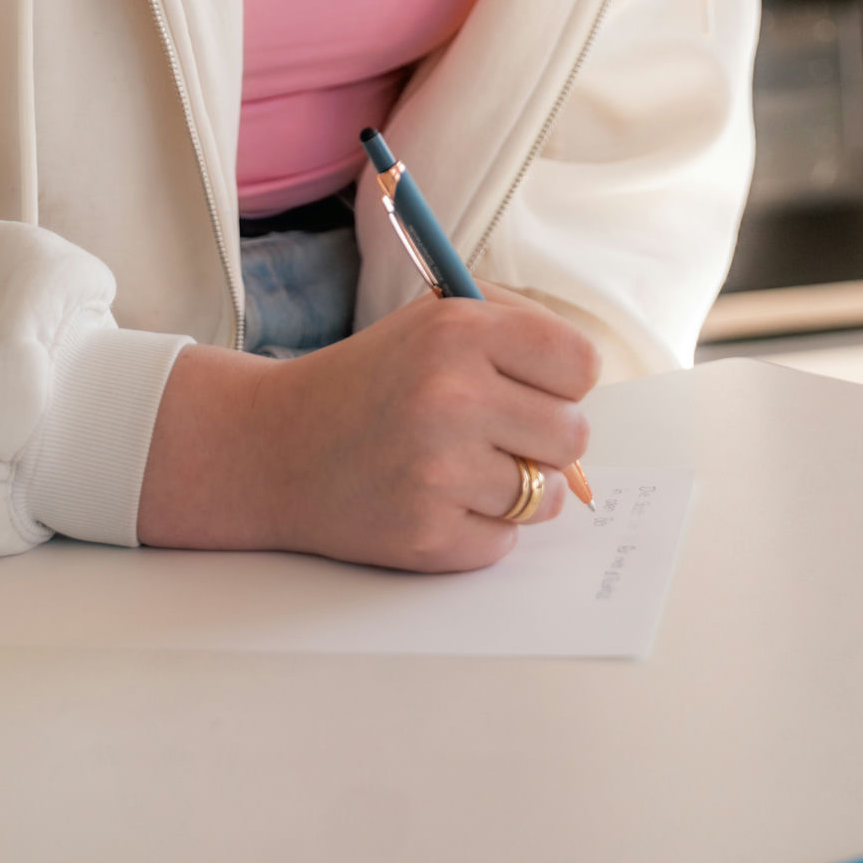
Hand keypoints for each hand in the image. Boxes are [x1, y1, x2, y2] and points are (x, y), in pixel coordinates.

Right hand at [136, 295, 598, 572]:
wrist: (276, 446)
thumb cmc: (371, 379)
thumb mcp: (433, 320)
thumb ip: (516, 334)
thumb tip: (586, 385)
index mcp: (456, 330)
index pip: (579, 364)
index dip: (562, 380)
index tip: (534, 386)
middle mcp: (450, 395)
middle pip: (573, 434)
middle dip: (542, 437)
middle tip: (494, 432)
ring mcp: (438, 471)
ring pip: (548, 495)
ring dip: (517, 488)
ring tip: (460, 466)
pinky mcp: (428, 536)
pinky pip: (506, 542)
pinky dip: (481, 528)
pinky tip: (435, 500)